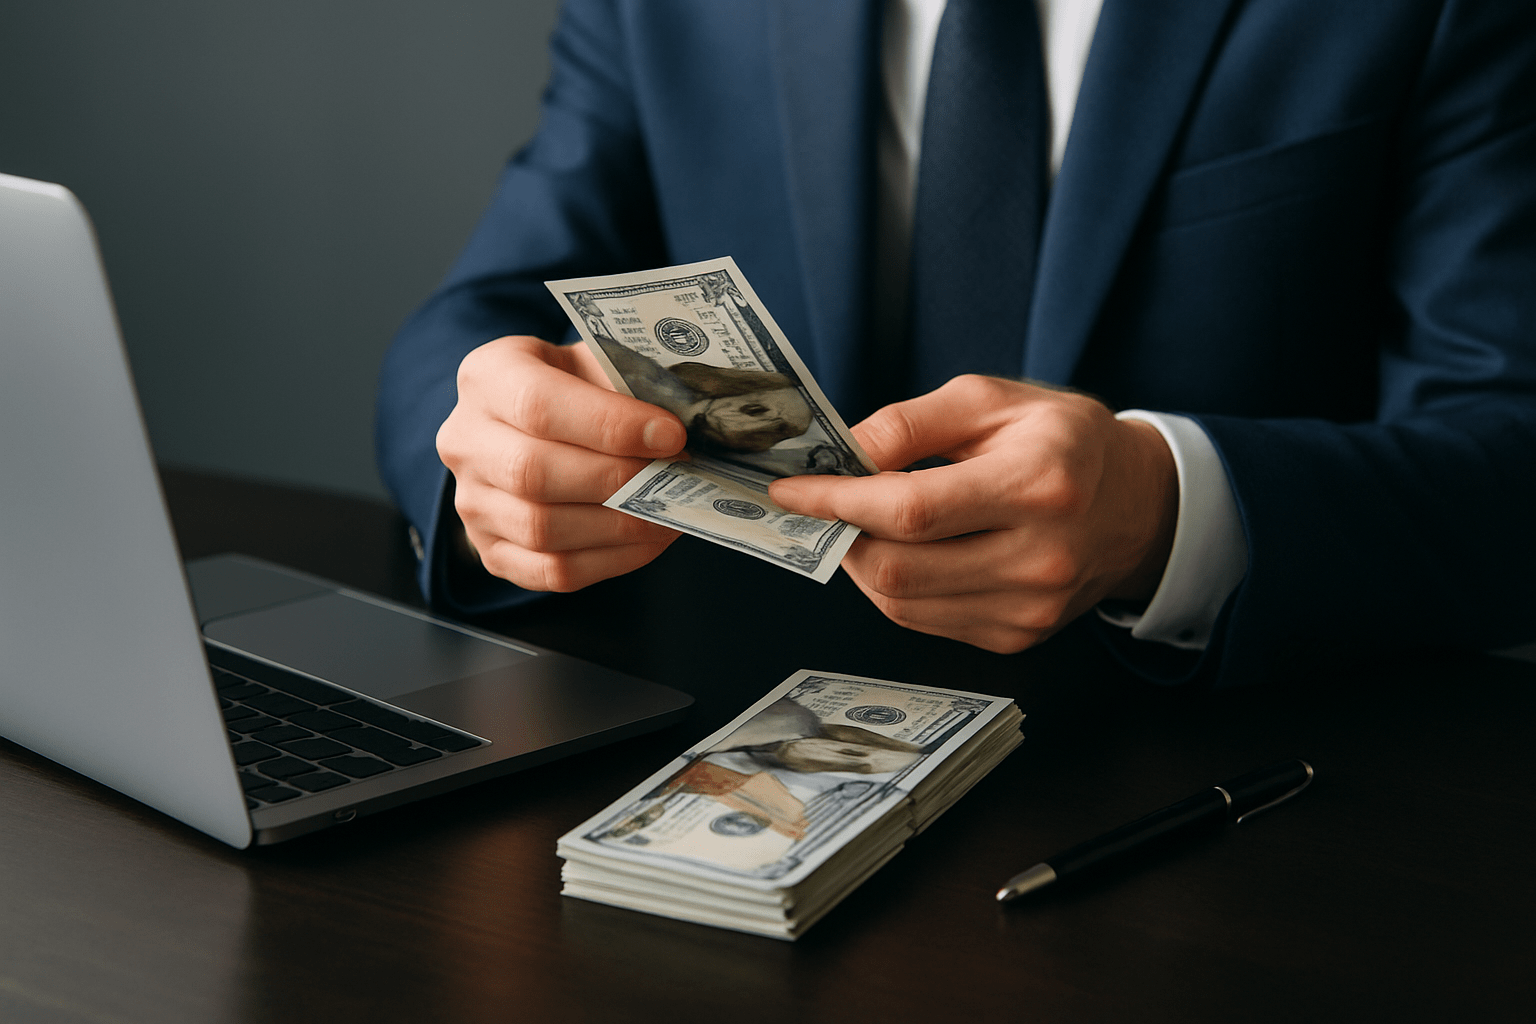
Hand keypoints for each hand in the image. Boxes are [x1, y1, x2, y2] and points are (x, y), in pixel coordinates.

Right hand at [436, 335, 686, 590]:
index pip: (538, 404)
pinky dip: (612, 559)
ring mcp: (472, 502)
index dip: (609, 425)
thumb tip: (688, 422)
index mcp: (487, 376)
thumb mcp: (599, 363)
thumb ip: (631, 384)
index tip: (671, 435)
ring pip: (542, 529)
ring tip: (672, 509)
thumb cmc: (579, 390)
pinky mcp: (492, 552)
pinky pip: (552, 571)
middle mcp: (464, 440)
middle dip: (618, 479)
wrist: (538, 427)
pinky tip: (651, 538)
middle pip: (533, 472)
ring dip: (620, 524)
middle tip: (677, 476)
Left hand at [768, 375, 1177, 652]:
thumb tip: (844, 451)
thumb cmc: (1063, 442)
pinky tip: (906, 551)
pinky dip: (896, 587)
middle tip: (826, 503)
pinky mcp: (1018, 637)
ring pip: (902, 603)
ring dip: (863, 562)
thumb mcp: (994, 400)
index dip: (837, 502)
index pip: (910, 509)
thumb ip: (913, 421)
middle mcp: (1040, 557)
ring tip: (865, 522)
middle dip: (842, 536)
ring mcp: (1030, 608)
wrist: (1138, 506)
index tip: (791, 490)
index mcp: (1039, 484)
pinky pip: (925, 619)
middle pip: (898, 569)